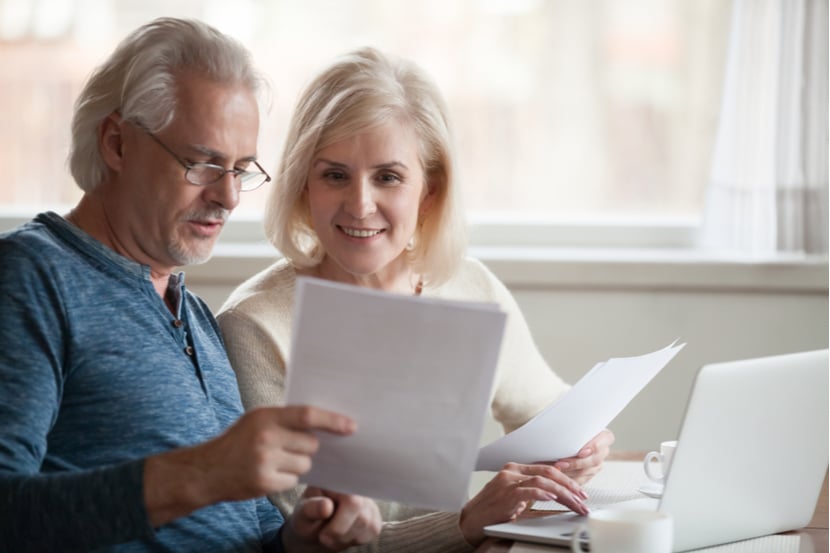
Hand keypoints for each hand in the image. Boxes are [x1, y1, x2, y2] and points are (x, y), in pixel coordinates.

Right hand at [143, 405, 355, 526]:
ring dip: (297, 464)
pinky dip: (286, 479)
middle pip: (310, 444)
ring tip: (276, 460)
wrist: (207, 471)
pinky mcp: (264, 483)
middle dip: (308, 447)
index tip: (351, 426)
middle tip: (291, 447)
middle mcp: (266, 437)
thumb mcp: (257, 420)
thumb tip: (323, 421)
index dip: (332, 420)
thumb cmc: (237, 442)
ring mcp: (264, 461)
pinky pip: (293, 481)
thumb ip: (285, 418)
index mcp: (266, 416)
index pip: (307, 415)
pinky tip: (269, 473)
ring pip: (304, 464)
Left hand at [282, 486, 381, 551]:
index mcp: (337, 479)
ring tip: (332, 535)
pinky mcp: (375, 515)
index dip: (340, 522)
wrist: (314, 529)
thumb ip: (312, 509)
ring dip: (347, 538)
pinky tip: (344, 534)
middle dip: (341, 533)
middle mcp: (357, 485)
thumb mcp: (302, 514)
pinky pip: (373, 531)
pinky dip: (356, 539)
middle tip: (324, 537)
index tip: (323, 535)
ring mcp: (368, 500)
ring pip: (368, 525)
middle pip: (362, 516)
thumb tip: (327, 506)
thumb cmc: (307, 517)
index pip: (352, 500)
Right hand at [459, 462, 588, 544]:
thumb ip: (531, 492)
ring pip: (543, 481)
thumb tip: (555, 495)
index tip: (579, 491)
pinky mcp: (506, 494)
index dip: (565, 479)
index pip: (546, 469)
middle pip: (548, 472)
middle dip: (569, 485)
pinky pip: (529, 490)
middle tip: (583, 498)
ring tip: (575, 504)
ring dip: (563, 493)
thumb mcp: (515, 498)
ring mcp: (508, 481)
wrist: (470, 520)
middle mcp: (512, 471)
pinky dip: (544, 494)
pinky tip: (553, 498)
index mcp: (515, 469)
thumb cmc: (492, 510)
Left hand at [553, 429, 614, 483]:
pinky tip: (558, 476)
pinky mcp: (589, 474)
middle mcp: (603, 451)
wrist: (568, 437)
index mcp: (604, 436)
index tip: (580, 452)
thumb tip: (564, 423)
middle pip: (594, 460)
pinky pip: (581, 480)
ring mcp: (597, 464)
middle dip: (576, 463)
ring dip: (570, 472)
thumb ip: (574, 426)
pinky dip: (569, 479)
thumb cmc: (571, 427)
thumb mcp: (575, 424)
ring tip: (555, 469)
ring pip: (587, 472)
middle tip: (560, 463)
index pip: (605, 440)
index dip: (593, 447)